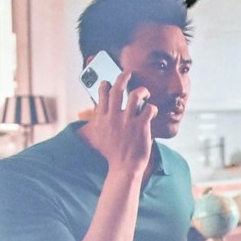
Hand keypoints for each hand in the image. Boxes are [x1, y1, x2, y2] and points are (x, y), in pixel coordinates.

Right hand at [77, 71, 153, 186]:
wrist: (124, 168)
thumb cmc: (111, 154)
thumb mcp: (96, 138)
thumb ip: (94, 125)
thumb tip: (88, 120)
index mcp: (102, 118)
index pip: (102, 94)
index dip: (106, 84)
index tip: (109, 81)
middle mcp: (114, 117)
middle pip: (118, 89)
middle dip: (123, 77)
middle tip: (128, 72)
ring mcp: (128, 121)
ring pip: (135, 95)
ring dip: (141, 90)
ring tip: (144, 92)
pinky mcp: (141, 126)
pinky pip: (149, 109)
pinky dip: (152, 108)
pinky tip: (151, 111)